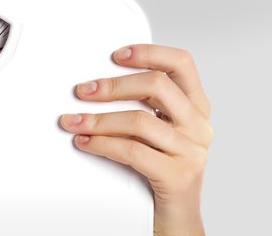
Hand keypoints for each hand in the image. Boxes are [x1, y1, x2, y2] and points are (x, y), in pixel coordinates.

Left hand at [59, 44, 212, 235]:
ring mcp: (191, 152)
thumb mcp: (158, 131)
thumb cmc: (160, 170)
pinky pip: (133, 151)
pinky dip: (102, 144)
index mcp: (196, 107)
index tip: (116, 55)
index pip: (181, 63)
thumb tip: (100, 82)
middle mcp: (198, 126)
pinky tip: (85, 141)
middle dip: (113, 85)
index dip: (149, 52)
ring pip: (139, 120)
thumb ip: (144, 104)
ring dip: (98, 119)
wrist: (175, 222)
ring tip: (73, 121)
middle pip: (157, 85)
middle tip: (83, 91)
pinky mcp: (177, 177)